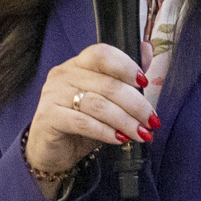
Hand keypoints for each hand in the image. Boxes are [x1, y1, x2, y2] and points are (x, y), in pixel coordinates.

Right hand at [24, 43, 157, 177]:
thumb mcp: (106, 100)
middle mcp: (63, 74)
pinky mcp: (48, 117)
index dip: (126, 66)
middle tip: (152, 121)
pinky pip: (83, 122)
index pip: (102, 54)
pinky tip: (120, 139)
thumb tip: (147, 49)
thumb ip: (124, 77)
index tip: (145, 84)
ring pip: (98, 104)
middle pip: (107, 84)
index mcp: (78, 64)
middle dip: (136, 104)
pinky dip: (105, 131)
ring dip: (125, 121)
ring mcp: (53, 94)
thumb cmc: (81, 124)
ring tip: (142, 134)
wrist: (52, 151)